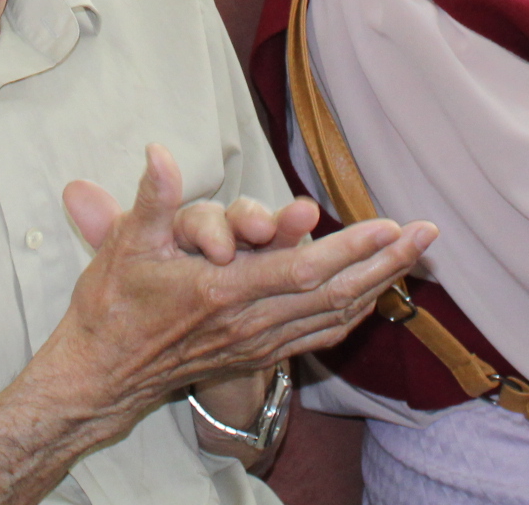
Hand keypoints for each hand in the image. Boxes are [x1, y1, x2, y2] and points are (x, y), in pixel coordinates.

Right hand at [45, 144, 433, 422]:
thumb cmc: (111, 306)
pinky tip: (374, 294)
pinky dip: (354, 313)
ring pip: (333, 317)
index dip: (350, 249)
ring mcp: (256, 344)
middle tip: (426, 234)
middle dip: (385, 264)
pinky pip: (318, 336)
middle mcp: (249, 324)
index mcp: (222, 293)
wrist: (101, 376)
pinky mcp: (256, 356)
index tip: (389, 225)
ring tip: (414, 255)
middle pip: (334, 295)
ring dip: (379, 285)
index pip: (302, 270)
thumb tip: (159, 153)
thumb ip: (151, 199)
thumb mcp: (123, 246)